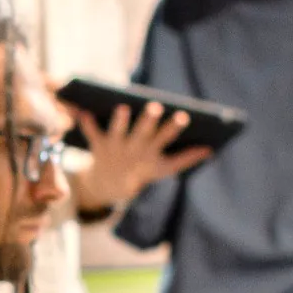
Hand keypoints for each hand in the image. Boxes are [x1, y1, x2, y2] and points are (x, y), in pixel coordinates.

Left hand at [70, 102, 212, 211]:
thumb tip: (210, 150)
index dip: (174, 128)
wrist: (109, 186)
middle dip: (149, 122)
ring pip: (117, 132)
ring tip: (123, 107)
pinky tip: (82, 110)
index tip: (184, 116)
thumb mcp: (164, 168)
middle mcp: (133, 149)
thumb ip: (186, 158)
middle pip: (142, 134)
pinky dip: (86, 124)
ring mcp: (115, 147)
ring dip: (120, 122)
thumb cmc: (141, 171)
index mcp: (151, 152)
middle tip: (155, 106)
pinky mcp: (98, 145)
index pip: (166, 139)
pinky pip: (91, 133)